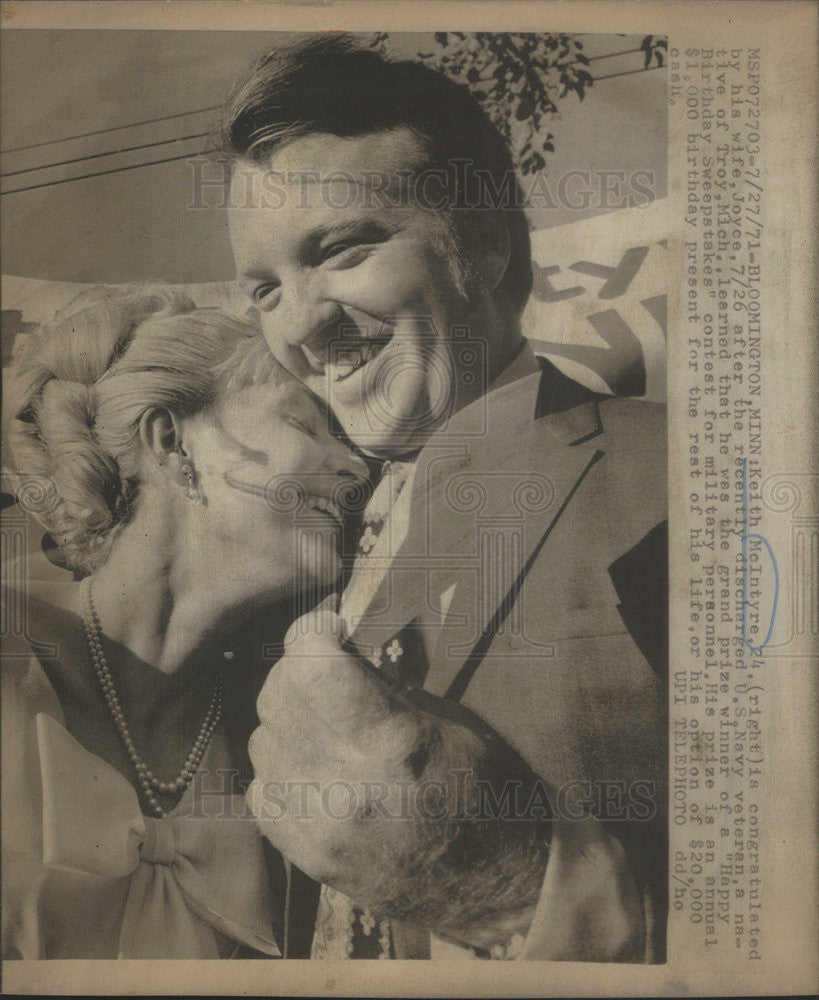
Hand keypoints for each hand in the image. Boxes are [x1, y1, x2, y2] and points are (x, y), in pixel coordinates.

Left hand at [247, 596, 550, 947]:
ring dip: (287, 719)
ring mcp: (317, 826)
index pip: (313, 666)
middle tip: (326, 671)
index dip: (312, 632)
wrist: (483, 883)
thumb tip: (331, 650)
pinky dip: (281, 766)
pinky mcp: (302, 856)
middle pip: (279, 695)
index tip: (329, 629)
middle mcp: (345, 784)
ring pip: (262, 738)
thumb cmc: (476, 787)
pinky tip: (315, 765)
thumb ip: (378, 686)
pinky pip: (260, 785)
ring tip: (325, 723)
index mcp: (391, 743)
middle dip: (298, 669)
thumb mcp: (443, 720)